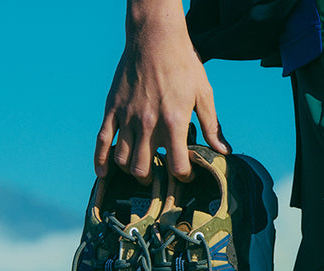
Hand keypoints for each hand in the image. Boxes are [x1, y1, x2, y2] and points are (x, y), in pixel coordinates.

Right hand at [94, 0, 229, 184]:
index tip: (185, 174)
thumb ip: (211, 125)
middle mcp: (148, 123)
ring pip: (122, 158)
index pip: (177, 165)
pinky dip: (100, 160)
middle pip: (143, 168)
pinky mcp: (112, 109)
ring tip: (139, 167)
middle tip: (158, 173)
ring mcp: (126, 117)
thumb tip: (224, 151)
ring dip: (130, 170)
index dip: (183, 175)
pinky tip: (103, 173)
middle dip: (152, 177)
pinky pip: (102, 141)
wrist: (155, 39)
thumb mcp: (204, 93)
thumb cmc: (183, 64)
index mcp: (174, 121)